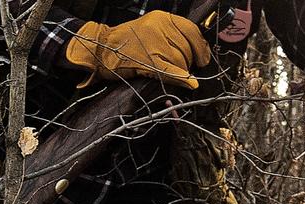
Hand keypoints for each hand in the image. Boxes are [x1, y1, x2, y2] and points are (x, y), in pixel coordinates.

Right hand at [66, 11, 211, 90]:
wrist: (101, 48)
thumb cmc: (126, 44)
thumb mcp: (151, 32)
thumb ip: (172, 38)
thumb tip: (196, 53)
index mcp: (162, 18)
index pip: (191, 31)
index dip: (201, 48)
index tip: (203, 60)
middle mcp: (159, 26)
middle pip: (187, 49)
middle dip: (187, 63)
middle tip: (180, 70)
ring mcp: (152, 43)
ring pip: (180, 61)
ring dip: (180, 72)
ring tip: (167, 73)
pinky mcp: (147, 59)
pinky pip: (170, 70)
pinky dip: (181, 78)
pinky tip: (190, 83)